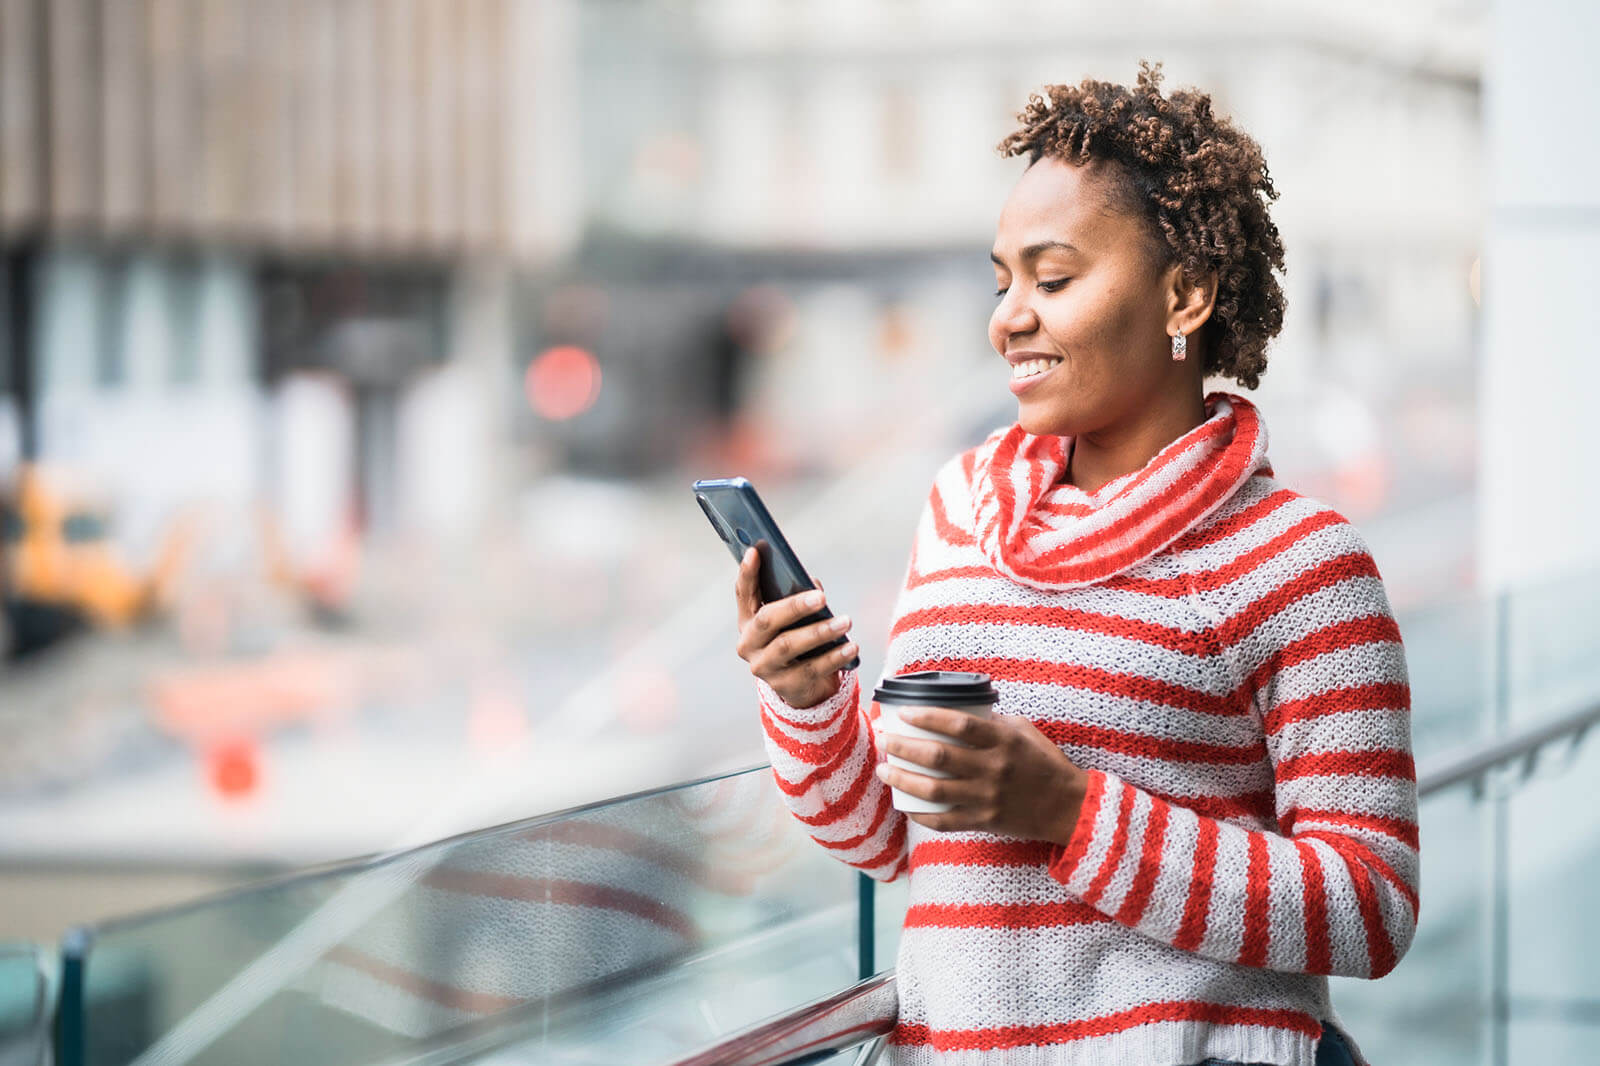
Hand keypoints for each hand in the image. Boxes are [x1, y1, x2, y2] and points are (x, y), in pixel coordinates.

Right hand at [734, 546, 856, 708]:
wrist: (803, 686)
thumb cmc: (797, 642)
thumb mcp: (793, 620)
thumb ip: (797, 599)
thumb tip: (813, 587)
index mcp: (748, 621)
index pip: (743, 594)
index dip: (747, 573)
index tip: (755, 551)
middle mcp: (750, 644)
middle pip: (767, 621)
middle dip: (795, 606)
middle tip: (822, 598)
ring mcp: (765, 667)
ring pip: (789, 645)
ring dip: (820, 632)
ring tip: (845, 622)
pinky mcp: (785, 686)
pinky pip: (811, 669)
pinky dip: (834, 656)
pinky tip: (850, 646)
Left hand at [874, 706, 1087, 842]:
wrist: (1068, 806)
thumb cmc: (1044, 762)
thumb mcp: (1024, 730)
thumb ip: (991, 721)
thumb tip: (955, 710)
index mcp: (1002, 740)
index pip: (958, 724)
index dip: (927, 717)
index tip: (903, 713)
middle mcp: (993, 768)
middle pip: (937, 756)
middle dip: (903, 746)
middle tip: (884, 738)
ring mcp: (987, 797)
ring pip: (934, 789)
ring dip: (902, 779)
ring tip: (882, 770)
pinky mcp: (984, 820)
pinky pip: (944, 820)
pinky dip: (921, 814)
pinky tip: (904, 805)